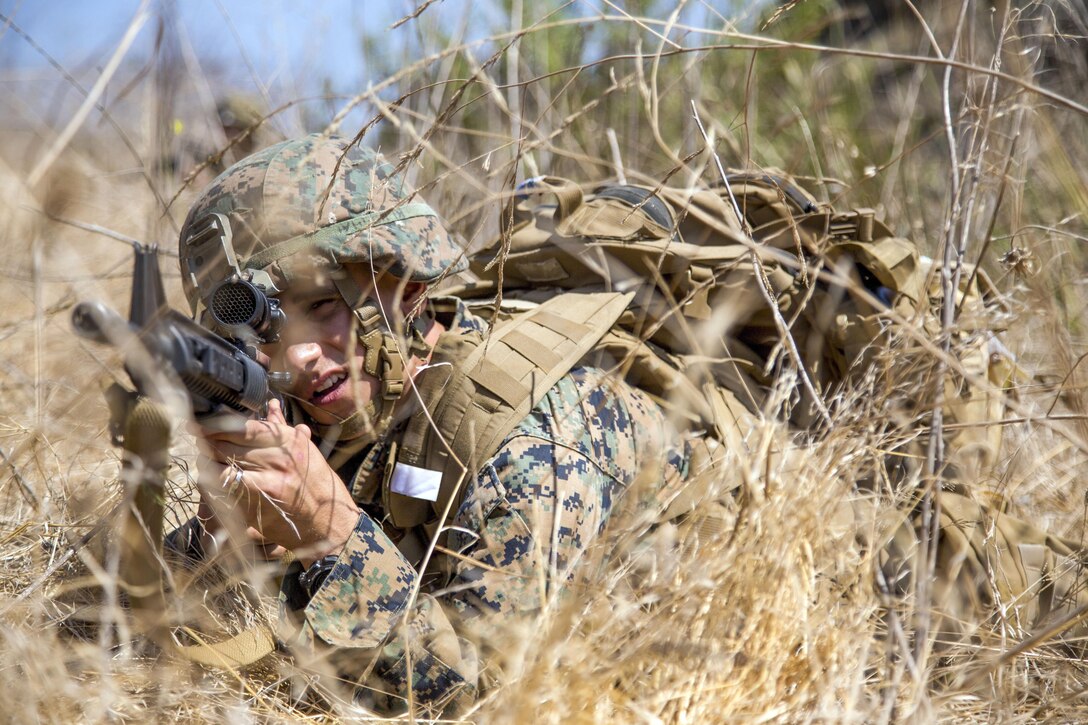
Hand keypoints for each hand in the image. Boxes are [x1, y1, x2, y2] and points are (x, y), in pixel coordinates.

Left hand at [196, 399, 360, 566]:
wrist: (329, 523)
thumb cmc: (318, 485)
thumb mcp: (305, 451)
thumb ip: (283, 428)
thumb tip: (271, 404)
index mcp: (289, 441)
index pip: (243, 426)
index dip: (216, 423)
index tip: (200, 422)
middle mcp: (277, 458)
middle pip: (226, 444)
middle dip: (207, 442)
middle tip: (197, 440)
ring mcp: (266, 483)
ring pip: (219, 466)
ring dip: (207, 463)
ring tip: (205, 461)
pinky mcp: (256, 506)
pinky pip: (222, 491)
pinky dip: (212, 486)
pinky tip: (211, 484)